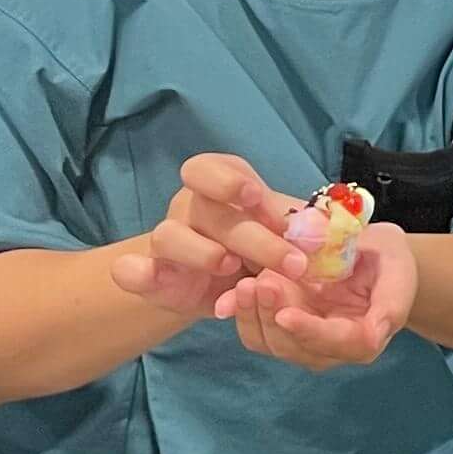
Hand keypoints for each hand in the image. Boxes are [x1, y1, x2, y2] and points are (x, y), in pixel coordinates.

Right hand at [111, 151, 291, 320]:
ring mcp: (167, 241)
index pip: (209, 168)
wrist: (226, 285)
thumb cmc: (260, 246)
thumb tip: (323, 231)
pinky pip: (129, 270)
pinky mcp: (153, 277)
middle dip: (252, 236)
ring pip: (168, 236)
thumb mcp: (282, 232)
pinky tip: (146, 276)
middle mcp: (190, 208)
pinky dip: (135, 272)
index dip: (231, 181)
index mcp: (220, 188)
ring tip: (232, 269)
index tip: (258, 198)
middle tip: (291, 262)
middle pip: (207, 209)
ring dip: (202, 252)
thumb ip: (299, 228)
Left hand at [225, 220, 415, 369]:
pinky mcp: (282, 332)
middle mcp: (331, 350)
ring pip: (271, 343)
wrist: (370, 257)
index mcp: (364, 338)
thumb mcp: (398, 270)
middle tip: (261, 281)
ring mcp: (303, 343)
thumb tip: (376, 335)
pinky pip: (256, 333)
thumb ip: (392, 303)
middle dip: (274, 316)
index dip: (310, 331)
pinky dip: (242, 314)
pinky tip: (236, 291)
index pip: (337, 343)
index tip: (285, 314)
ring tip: (248, 281)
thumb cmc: (388, 261)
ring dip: (254, 315)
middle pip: (296, 348)